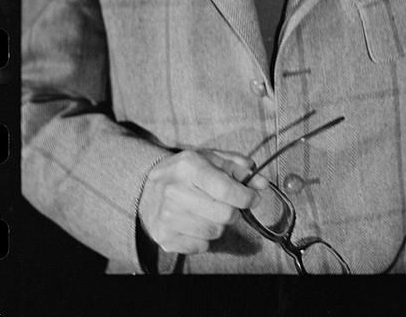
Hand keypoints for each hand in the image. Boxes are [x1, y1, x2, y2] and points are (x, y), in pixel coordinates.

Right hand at [138, 149, 268, 254]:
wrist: (144, 189)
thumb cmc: (183, 173)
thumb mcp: (209, 159)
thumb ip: (237, 168)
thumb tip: (261, 183)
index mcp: (188, 166)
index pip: (225, 189)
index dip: (246, 196)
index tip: (252, 197)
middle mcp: (175, 190)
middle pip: (225, 214)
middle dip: (233, 211)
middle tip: (226, 204)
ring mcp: (168, 216)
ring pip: (216, 232)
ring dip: (218, 224)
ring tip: (207, 211)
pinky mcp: (165, 237)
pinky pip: (202, 245)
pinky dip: (204, 237)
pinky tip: (195, 222)